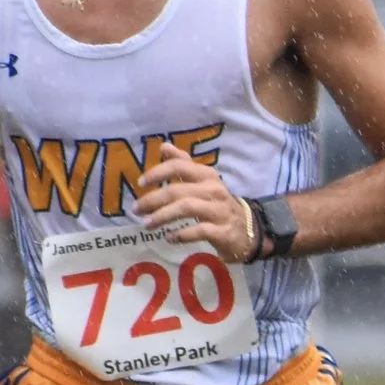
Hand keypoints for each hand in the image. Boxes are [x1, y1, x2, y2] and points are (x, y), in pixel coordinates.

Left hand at [132, 143, 258, 260]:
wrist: (247, 229)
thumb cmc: (217, 204)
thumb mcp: (203, 181)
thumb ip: (183, 164)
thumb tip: (164, 146)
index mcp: (206, 176)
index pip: (179, 166)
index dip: (157, 173)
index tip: (140, 183)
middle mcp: (213, 190)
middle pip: (178, 190)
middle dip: (153, 199)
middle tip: (137, 209)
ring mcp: (219, 210)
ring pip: (186, 208)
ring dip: (163, 216)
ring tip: (147, 224)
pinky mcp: (223, 231)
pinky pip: (199, 230)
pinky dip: (181, 234)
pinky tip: (169, 238)